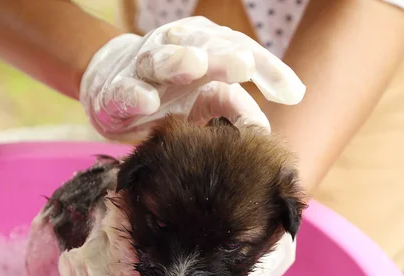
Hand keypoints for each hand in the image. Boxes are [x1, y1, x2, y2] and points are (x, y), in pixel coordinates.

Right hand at [80, 16, 305, 141]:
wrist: (112, 83)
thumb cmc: (170, 88)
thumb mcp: (210, 88)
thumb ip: (244, 95)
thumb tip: (290, 101)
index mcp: (204, 47)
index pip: (240, 51)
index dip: (265, 69)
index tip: (290, 94)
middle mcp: (175, 51)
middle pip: (201, 47)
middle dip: (221, 56)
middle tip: (243, 65)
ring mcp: (143, 70)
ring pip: (159, 60)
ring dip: (176, 61)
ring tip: (194, 65)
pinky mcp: (114, 93)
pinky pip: (124, 92)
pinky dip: (133, 94)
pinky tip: (147, 100)